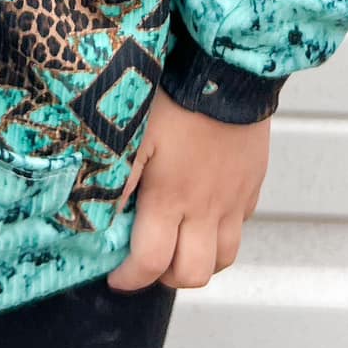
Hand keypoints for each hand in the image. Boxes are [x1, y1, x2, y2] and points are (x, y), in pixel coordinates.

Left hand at [104, 85, 269, 291]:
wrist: (228, 67)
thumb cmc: (174, 96)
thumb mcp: (132, 134)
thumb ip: (115, 182)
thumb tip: (95, 221)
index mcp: (170, 198)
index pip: (151, 264)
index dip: (129, 279)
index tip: (115, 276)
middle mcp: (206, 207)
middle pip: (192, 274)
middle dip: (166, 277)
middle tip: (148, 259)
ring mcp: (234, 197)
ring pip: (224, 257)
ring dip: (199, 259)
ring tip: (179, 242)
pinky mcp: (252, 181)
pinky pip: (241, 223)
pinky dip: (222, 229)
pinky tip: (205, 208)